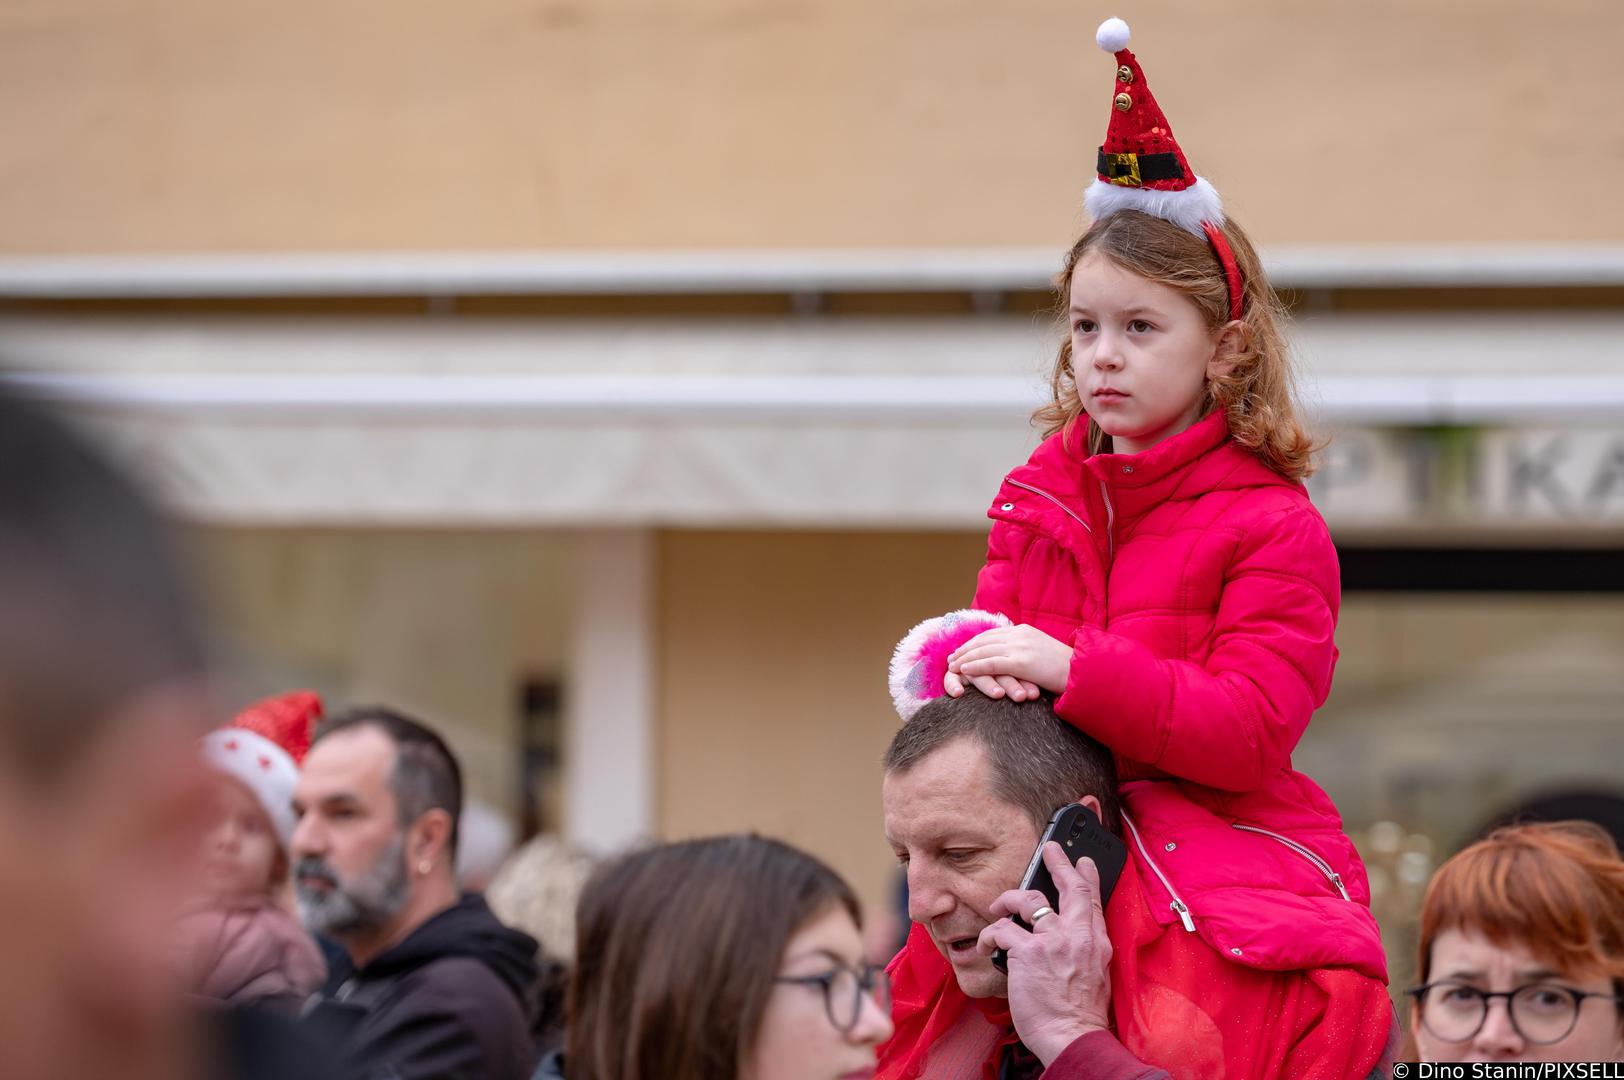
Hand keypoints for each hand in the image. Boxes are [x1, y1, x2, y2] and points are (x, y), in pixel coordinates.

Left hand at [945, 625, 1070, 696]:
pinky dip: (974, 667)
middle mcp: (1020, 634)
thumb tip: (1015, 659)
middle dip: (965, 649)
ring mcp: (1020, 647)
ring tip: (951, 666)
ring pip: (984, 650)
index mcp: (1025, 630)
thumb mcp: (1043, 654)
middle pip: (984, 640)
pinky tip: (963, 671)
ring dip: (964, 658)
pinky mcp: (1021, 662)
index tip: (961, 650)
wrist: (1083, 673)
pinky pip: (991, 663)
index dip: (974, 642)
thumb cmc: (1065, 669)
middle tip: (950, 658)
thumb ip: (1026, 652)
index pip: (992, 634)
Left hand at [975, 843, 1112, 1066]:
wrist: (1073, 1037)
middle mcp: (1077, 936)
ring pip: (1028, 900)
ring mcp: (1052, 941)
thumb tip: (1068, 938)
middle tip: (1049, 849)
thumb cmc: (1080, 1015)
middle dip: (1058, 863)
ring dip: (1008, 899)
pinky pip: (1002, 929)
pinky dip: (988, 934)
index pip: (1093, 900)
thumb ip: (1083, 951)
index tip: (1082, 861)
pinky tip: (983, 944)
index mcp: (1096, 943)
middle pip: (1069, 887)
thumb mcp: (1096, 975)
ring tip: (997, 907)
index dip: (1087, 876)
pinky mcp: (1027, 953)